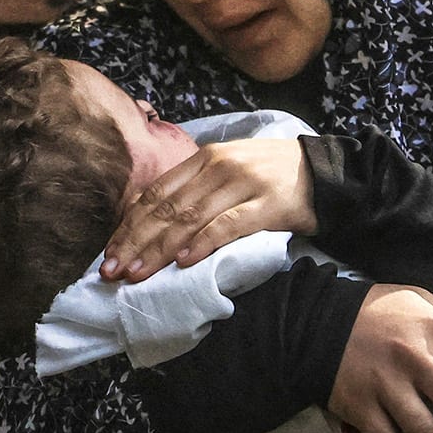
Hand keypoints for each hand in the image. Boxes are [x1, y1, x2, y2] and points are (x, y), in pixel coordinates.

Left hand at [102, 138, 316, 280]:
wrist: (324, 173)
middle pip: (166, 208)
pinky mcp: (267, 204)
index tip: (108, 252)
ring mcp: (243, 184)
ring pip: (190, 218)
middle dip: (135, 242)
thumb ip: (194, 190)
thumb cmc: (270, 177)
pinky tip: (184, 262)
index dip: (129, 224)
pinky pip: (228, 225)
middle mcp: (219, 167)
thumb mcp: (227, 172)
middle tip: (112, 271)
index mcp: (204, 159)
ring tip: (138, 273)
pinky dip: (203, 243)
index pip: (156, 193)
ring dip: (159, 249)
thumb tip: (151, 222)